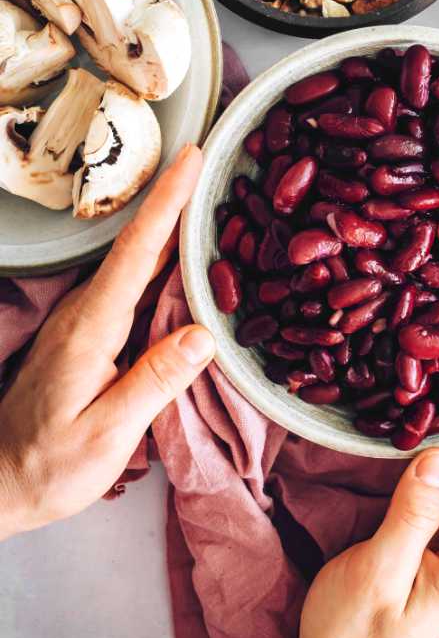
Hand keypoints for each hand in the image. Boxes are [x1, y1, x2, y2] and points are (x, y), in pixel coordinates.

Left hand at [0, 145, 214, 539]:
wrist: (1, 479)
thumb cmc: (49, 465)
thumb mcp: (105, 436)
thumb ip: (153, 382)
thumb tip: (203, 333)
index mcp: (91, 328)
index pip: (135, 253)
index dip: (166, 203)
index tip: (191, 158)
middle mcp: (88, 312)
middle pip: (140, 245)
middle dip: (177, 197)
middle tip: (218, 160)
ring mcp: (89, 319)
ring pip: (140, 261)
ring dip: (176, 225)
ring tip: (216, 195)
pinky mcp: (95, 332)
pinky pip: (138, 284)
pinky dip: (168, 259)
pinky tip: (192, 256)